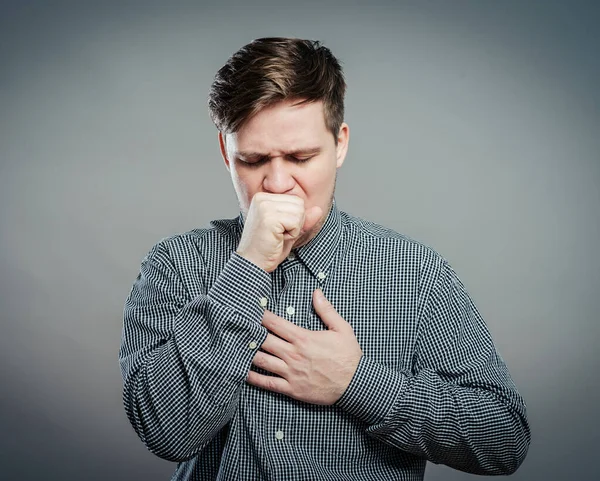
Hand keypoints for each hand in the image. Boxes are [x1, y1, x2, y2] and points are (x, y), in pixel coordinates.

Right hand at [236, 192, 321, 272]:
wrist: (252, 263)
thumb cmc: (268, 248)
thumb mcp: (289, 230)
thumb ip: (303, 219)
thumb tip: (318, 210)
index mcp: (264, 197)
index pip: (295, 200)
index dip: (294, 219)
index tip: (278, 229)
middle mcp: (262, 198)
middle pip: (299, 203)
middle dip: (295, 223)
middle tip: (279, 234)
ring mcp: (264, 206)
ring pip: (299, 211)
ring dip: (294, 228)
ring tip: (278, 236)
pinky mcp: (268, 217)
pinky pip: (295, 222)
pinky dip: (292, 234)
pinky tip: (278, 239)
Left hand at [247, 289, 362, 404]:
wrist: (355, 384)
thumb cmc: (348, 356)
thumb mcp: (342, 329)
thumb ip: (326, 310)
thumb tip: (316, 292)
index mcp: (303, 338)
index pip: (275, 324)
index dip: (260, 316)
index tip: (250, 310)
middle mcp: (293, 354)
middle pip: (264, 340)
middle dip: (250, 332)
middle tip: (238, 326)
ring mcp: (291, 372)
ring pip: (262, 361)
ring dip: (248, 353)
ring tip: (237, 346)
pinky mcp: (291, 388)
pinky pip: (268, 383)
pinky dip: (254, 378)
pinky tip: (244, 372)